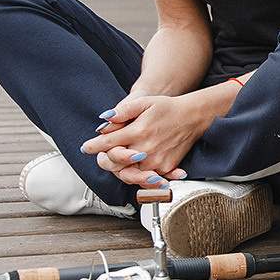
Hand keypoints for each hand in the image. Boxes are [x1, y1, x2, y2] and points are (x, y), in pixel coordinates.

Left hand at [80, 85, 233, 184]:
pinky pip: (146, 178)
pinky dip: (138, 176)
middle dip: (104, 159)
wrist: (193, 117)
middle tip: (101, 156)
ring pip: (128, 173)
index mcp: (138, 131)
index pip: (108, 142)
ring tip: (115, 164)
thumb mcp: (144, 102)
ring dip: (119, 169)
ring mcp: (155, 160)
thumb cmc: (167, 108)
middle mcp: (145, 149)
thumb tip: (104, 119)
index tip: (86, 147)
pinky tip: (134, 171)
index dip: (94, 146)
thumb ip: (123, 110)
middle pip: (115, 162)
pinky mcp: (165, 167)